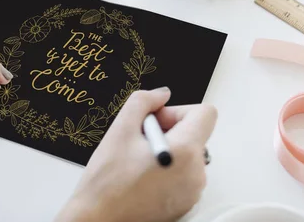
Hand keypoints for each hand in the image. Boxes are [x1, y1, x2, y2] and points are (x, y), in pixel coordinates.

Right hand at [56, 88, 216, 221]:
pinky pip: (184, 174)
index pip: (206, 113)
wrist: (98, 219)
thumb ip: (143, 101)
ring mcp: (193, 192)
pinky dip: (168, 169)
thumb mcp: (120, 130)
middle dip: (169, 130)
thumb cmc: (106, 181)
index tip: (156, 121)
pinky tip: (142, 176)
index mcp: (185, 152)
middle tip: (139, 141)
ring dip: (168, 150)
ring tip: (138, 161)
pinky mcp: (185, 204)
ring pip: (189, 154)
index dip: (178, 110)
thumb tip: (161, 95)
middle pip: (195, 134)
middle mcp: (196, 174)